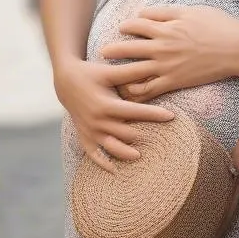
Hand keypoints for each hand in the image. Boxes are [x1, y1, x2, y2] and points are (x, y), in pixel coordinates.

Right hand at [53, 57, 174, 173]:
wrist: (66, 81)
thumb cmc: (91, 73)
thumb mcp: (110, 71)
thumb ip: (131, 72)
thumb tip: (154, 66)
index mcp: (106, 104)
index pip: (135, 112)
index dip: (154, 114)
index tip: (172, 116)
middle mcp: (98, 121)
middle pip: (126, 133)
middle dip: (143, 135)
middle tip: (162, 138)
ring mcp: (90, 131)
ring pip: (111, 147)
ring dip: (126, 153)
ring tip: (139, 155)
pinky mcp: (84, 136)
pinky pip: (93, 155)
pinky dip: (103, 164)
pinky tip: (115, 171)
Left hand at [100, 5, 238, 101]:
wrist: (237, 49)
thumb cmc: (218, 26)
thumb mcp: (191, 11)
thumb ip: (166, 12)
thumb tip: (144, 12)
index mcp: (166, 27)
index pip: (137, 25)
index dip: (126, 26)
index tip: (121, 28)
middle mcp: (162, 47)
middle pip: (129, 48)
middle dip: (113, 50)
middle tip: (101, 52)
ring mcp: (167, 66)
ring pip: (134, 71)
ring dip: (118, 74)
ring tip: (107, 76)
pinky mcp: (175, 82)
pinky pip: (150, 90)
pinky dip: (136, 94)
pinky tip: (128, 95)